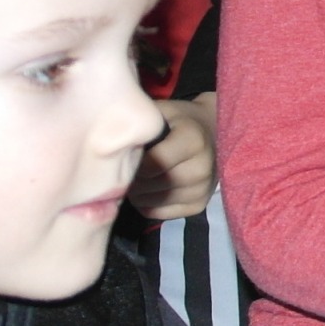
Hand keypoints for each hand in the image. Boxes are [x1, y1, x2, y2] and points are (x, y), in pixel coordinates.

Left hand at [130, 95, 216, 221]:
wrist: (214, 131)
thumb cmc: (180, 120)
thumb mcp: (162, 112)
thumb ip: (140, 125)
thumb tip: (110, 145)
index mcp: (192, 140)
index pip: (149, 164)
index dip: (131, 162)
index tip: (126, 155)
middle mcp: (202, 168)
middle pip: (147, 185)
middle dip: (132, 178)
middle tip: (131, 167)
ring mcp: (202, 189)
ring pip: (149, 202)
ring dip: (138, 192)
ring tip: (142, 176)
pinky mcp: (200, 205)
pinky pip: (158, 213)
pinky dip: (148, 203)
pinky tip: (152, 188)